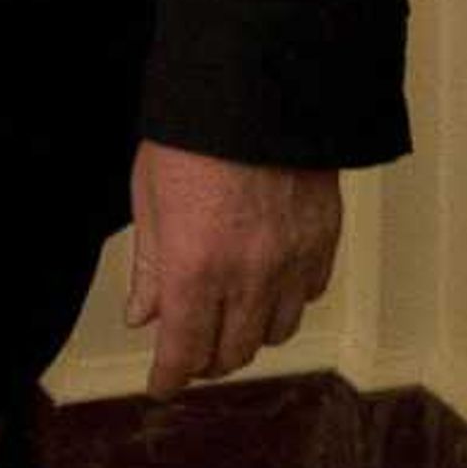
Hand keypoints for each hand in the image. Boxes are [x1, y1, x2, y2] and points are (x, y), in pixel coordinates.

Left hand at [121, 141, 339, 398]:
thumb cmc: (195, 133)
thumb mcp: (149, 194)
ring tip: (231, 318)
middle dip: (206, 360)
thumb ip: (149, 265)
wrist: (260, 83)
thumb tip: (143, 316)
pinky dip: (288, 300)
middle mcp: (247, 276)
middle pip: (231, 353)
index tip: (162, 384)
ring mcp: (291, 261)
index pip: (184, 351)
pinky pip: (310, 294)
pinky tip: (270, 283)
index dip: (170, 377)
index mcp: (194, 267)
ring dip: (249, 335)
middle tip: (191, 350)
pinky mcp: (324, 240)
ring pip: (275, 333)